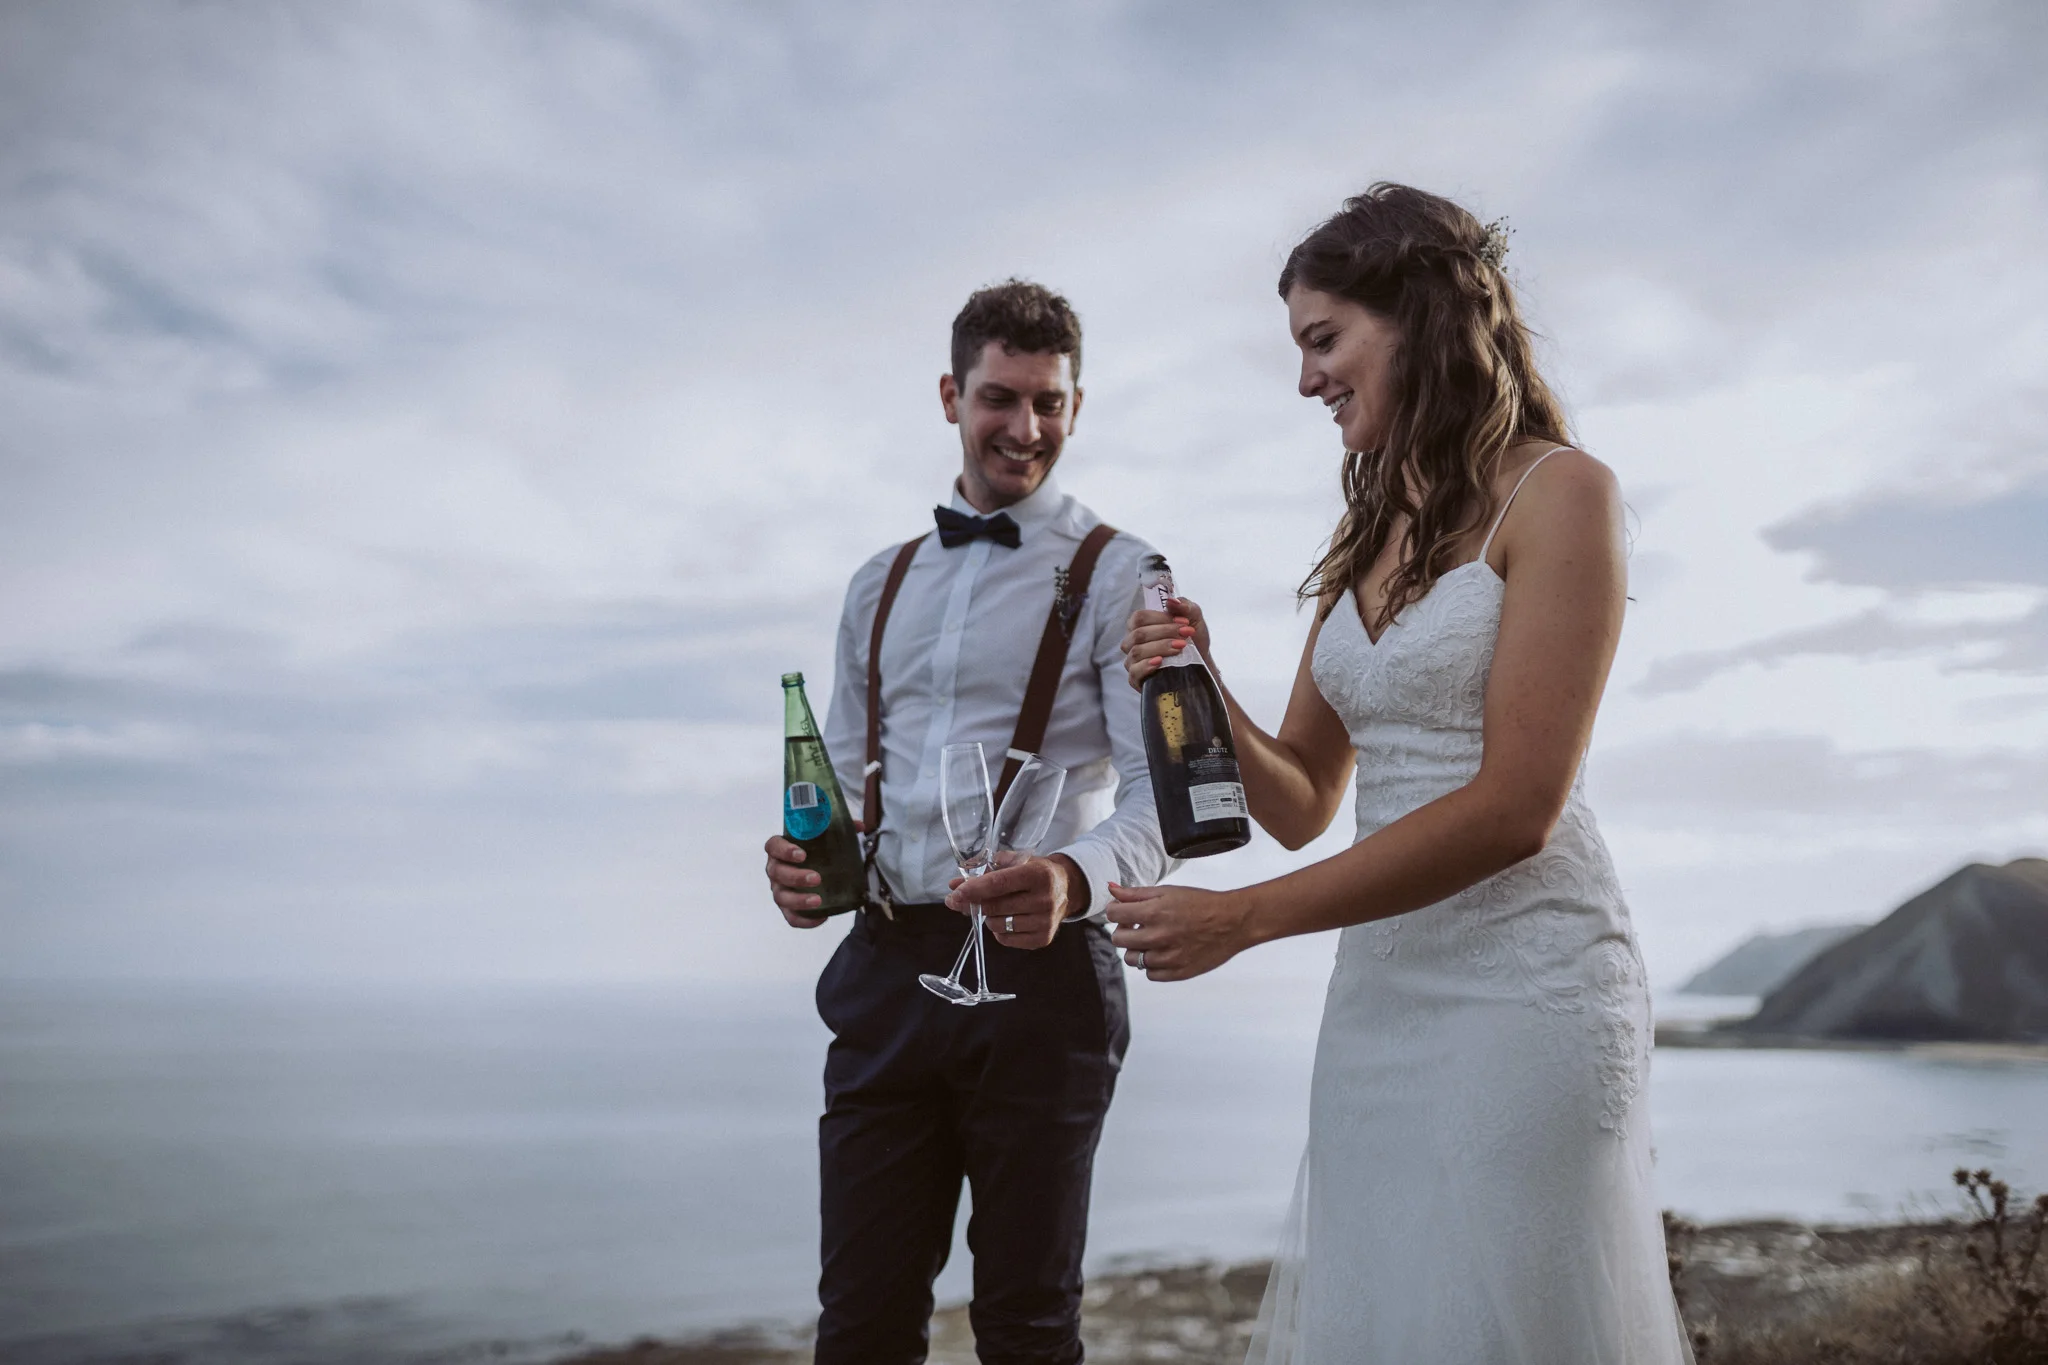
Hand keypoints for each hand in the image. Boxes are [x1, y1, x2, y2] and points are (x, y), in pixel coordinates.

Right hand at [764, 818, 862, 927]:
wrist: (818, 868)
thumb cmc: (817, 851)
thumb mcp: (827, 838)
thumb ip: (840, 829)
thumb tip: (859, 825)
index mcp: (781, 849)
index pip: (773, 846)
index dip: (784, 850)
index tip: (801, 854)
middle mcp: (776, 869)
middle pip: (776, 873)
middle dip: (795, 876)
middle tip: (816, 878)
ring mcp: (779, 889)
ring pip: (781, 897)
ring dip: (798, 900)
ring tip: (818, 900)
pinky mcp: (788, 907)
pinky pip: (791, 917)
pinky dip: (804, 920)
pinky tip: (821, 918)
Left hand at [944, 852, 1085, 949]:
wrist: (1067, 888)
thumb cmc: (1036, 871)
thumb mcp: (1017, 861)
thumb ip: (985, 869)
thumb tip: (954, 884)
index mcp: (1039, 874)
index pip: (999, 883)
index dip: (973, 889)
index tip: (954, 894)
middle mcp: (1045, 899)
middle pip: (995, 906)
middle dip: (973, 903)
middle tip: (961, 899)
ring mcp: (1045, 922)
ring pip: (997, 925)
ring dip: (988, 916)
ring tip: (996, 906)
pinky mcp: (1043, 939)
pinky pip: (1006, 939)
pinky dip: (998, 930)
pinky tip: (1006, 918)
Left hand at [1105, 881, 1250, 980]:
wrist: (1233, 922)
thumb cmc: (1201, 903)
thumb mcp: (1167, 892)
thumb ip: (1135, 893)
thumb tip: (1111, 888)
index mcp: (1154, 913)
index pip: (1112, 914)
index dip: (1116, 911)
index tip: (1124, 911)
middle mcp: (1158, 937)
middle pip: (1118, 939)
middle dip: (1123, 930)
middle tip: (1137, 925)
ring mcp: (1168, 957)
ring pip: (1132, 959)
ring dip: (1137, 949)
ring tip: (1152, 939)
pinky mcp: (1178, 972)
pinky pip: (1150, 974)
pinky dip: (1153, 964)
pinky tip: (1164, 951)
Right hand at [1120, 595, 1210, 691]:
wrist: (1200, 666)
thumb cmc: (1192, 641)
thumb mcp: (1194, 620)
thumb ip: (1184, 607)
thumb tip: (1171, 601)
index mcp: (1140, 626)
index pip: (1139, 618)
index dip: (1160, 618)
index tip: (1184, 622)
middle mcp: (1132, 643)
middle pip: (1139, 634)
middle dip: (1165, 632)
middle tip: (1186, 634)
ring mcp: (1132, 662)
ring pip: (1137, 651)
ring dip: (1160, 647)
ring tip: (1180, 647)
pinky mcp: (1136, 680)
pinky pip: (1134, 672)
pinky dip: (1146, 666)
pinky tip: (1160, 662)